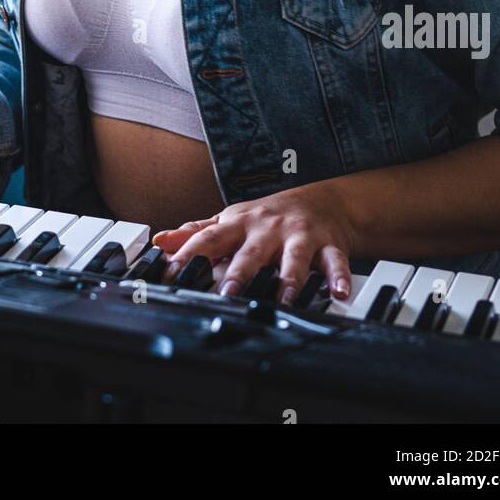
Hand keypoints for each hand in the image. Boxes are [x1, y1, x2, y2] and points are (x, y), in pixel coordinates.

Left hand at [153, 182, 354, 303]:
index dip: (189, 253)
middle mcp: (268, 229)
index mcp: (240, 224)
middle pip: (251, 251)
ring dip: (288, 279)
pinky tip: (338, 293)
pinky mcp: (328, 245)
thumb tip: (161, 241)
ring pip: (294, 258)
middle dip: (240, 272)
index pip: (210, 238)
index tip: (172, 271)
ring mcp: (298, 236)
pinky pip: (334, 262)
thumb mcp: (231, 220)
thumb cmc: (269, 216)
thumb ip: (198, 232)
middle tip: (228, 292)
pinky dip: (338, 277)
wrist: (321, 200)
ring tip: (284, 299)